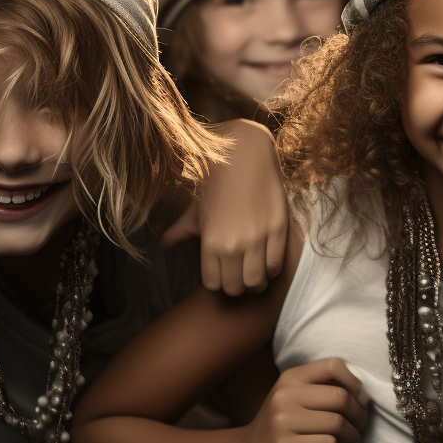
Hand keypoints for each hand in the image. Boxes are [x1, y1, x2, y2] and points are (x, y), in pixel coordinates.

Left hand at [163, 120, 288, 295]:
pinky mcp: (278, 229)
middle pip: (236, 288)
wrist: (243, 154)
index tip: (222, 273)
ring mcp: (258, 238)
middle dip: (236, 285)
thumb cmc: (216, 181)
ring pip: (257, 282)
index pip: (215, 284)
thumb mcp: (195, 208)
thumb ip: (181, 230)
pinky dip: (271, 268)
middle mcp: (234, 244)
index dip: (218, 282)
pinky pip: (276, 265)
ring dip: (255, 281)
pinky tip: (266, 258)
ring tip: (254, 269)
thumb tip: (163, 245)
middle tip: (238, 274)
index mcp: (211, 242)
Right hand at [231, 358, 368, 442]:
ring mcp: (281, 422)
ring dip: (351, 438)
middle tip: (357, 430)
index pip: (334, 365)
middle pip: (341, 398)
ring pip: (338, 423)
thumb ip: (324, 389)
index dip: (355, 384)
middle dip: (359, 417)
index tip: (357, 402)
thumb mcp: (296, 399)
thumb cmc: (283, 428)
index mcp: (291, 378)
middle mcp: (284, 395)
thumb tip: (364, 394)